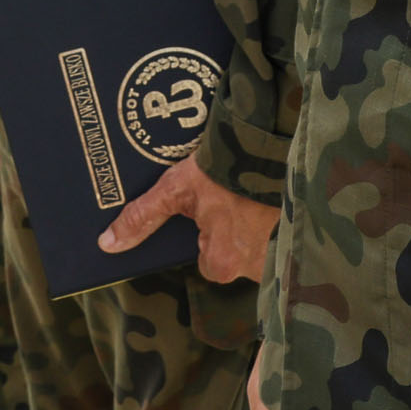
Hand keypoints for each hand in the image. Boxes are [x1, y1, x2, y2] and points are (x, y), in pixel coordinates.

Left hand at [98, 154, 276, 284]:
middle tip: (235, 200)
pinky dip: (284, 222)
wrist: (274, 143)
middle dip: (238, 233)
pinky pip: (289, 236)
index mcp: (223, 261)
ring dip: (261, 227)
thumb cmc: (222, 169)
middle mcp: (255, 266)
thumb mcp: (176, 189)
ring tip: (256, 195)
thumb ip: (142, 218)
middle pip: (238, 258)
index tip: (213, 212)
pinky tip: (279, 197)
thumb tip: (107, 245)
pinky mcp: (303, 234)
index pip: (210, 263)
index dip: (208, 238)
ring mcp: (284, 252)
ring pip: (263, 248)